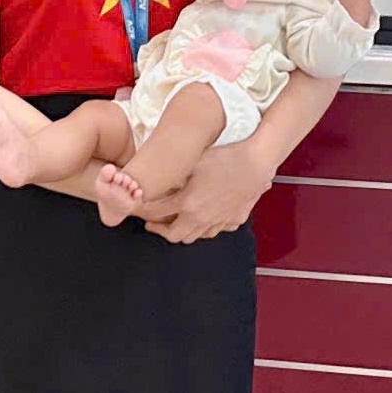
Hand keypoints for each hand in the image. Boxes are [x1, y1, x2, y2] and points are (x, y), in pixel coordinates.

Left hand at [148, 139, 270, 243]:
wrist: (257, 161)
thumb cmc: (226, 156)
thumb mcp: (193, 160)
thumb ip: (172, 173)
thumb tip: (156, 177)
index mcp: (187, 202)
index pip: (155, 213)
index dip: (141, 211)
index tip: (134, 208)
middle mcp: (201, 216)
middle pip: (173, 234)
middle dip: (159, 229)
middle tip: (151, 221)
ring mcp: (218, 221)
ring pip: (194, 236)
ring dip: (180, 231)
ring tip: (173, 221)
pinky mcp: (233, 219)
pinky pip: (214, 231)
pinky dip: (203, 228)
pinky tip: (201, 219)